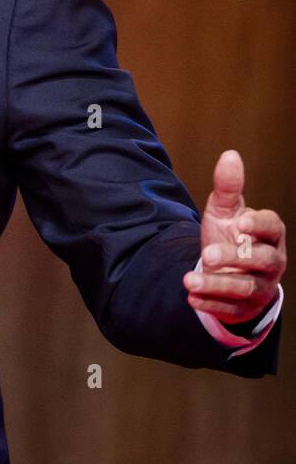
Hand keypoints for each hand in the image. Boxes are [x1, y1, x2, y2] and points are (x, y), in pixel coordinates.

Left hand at [184, 150, 285, 325]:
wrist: (228, 268)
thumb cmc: (231, 234)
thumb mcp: (225, 210)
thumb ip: (227, 187)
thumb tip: (230, 155)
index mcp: (270, 234)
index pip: (273, 227)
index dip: (259, 225)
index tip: (240, 223)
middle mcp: (271, 261)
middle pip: (261, 261)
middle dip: (234, 258)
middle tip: (206, 254)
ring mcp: (261, 286)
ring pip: (246, 288)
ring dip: (217, 284)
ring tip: (189, 280)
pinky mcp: (245, 306)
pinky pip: (232, 308)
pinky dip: (212, 304)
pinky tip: (191, 298)